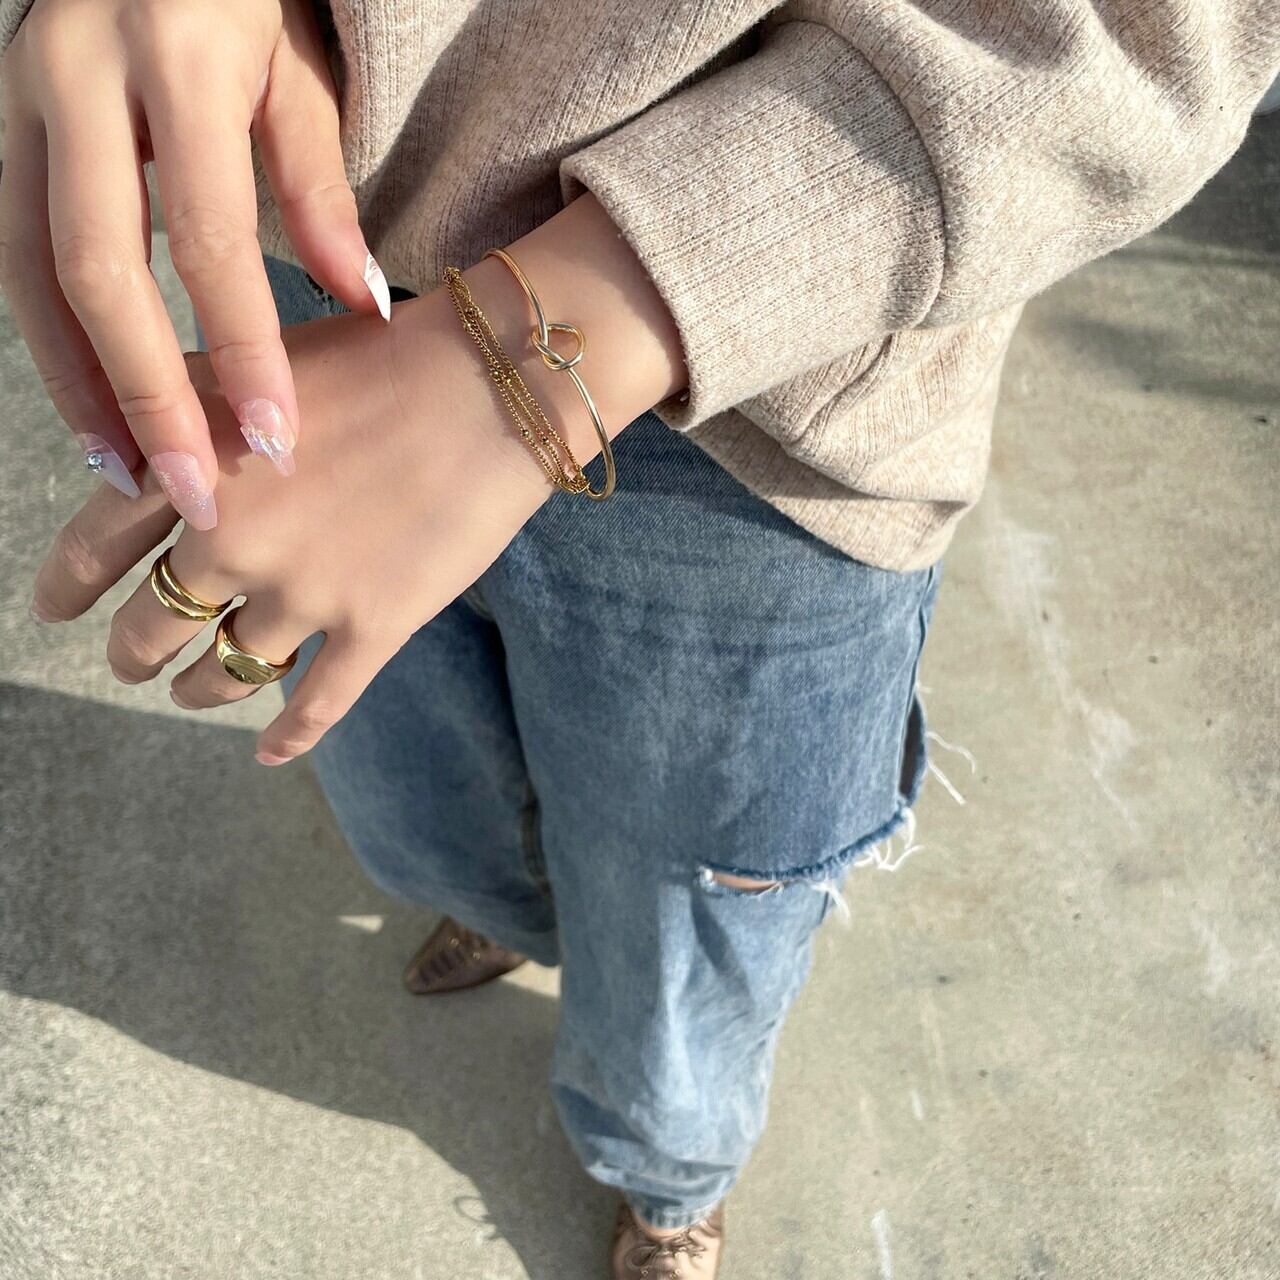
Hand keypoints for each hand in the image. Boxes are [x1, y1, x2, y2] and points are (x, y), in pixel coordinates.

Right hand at [0, 0, 388, 525]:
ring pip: (32, 271)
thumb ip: (319, 185)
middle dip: (147, 393)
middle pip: (98, 268)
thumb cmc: (246, 1)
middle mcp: (76, 77)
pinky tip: (93, 411)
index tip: (279, 439)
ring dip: (79, 386)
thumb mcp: (298, 75)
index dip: (240, 347)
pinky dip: (53, 343)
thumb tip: (360, 302)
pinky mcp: (2, 131)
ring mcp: (21, 102)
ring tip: (129, 475)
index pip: (208, 237)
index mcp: (173, 58)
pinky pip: (13, 255)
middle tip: (195, 490)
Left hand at [29, 194, 685, 761]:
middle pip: (149, 627)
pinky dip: (286, 736)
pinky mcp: (371, 629)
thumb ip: (188, 410)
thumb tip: (144, 454)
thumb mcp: (255, 360)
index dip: (67, 588)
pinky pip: (314, 704)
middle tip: (134, 663)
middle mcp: (230, 541)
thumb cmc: (380, 355)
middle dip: (132, 653)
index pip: (92, 549)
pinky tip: (268, 751)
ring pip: (225, 672)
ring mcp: (301, 594)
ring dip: (199, 690)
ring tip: (194, 692)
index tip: (58, 610)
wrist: (488, 383)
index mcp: (189, 468)